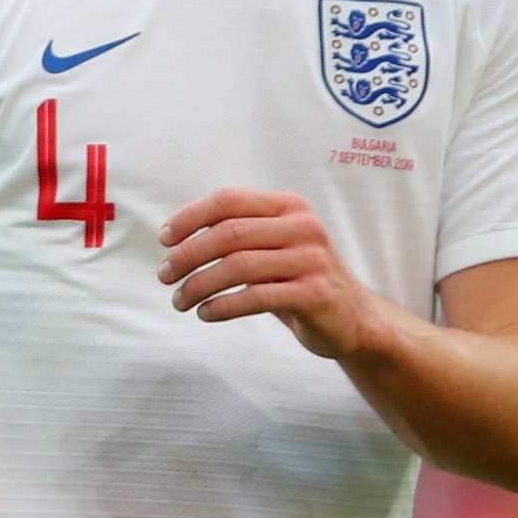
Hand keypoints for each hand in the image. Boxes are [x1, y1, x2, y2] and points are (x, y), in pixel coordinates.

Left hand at [158, 189, 377, 359]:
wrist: (353, 317)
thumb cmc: (298, 278)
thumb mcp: (272, 245)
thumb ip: (237, 234)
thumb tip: (175, 239)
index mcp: (289, 206)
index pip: (229, 200)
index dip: (190, 217)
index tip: (164, 239)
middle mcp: (303, 227)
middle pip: (229, 233)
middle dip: (188, 255)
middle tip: (164, 275)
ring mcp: (312, 259)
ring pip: (238, 266)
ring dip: (198, 284)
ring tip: (180, 300)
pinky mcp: (315, 294)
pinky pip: (256, 297)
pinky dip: (223, 306)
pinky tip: (205, 314)